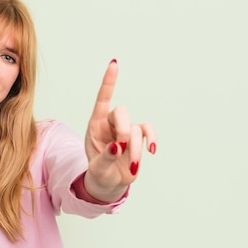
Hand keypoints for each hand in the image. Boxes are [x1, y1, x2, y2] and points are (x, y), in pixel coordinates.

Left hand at [83, 59, 156, 201]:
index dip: (109, 82)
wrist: (109, 182)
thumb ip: (105, 158)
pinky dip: (152, 139)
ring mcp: (126, 129)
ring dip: (135, 149)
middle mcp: (110, 123)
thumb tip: (118, 147)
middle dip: (124, 131)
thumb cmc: (99, 172)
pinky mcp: (138, 138)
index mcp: (95, 125)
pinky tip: (151, 150)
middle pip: (121, 111)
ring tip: (130, 164)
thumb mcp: (97, 168)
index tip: (114, 64)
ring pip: (136, 128)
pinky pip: (149, 130)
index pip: (102, 99)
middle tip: (121, 149)